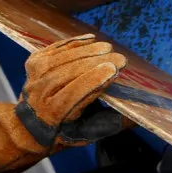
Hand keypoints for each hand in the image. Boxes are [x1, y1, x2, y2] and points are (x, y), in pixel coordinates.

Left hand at [15, 34, 126, 148]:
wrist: (29, 126)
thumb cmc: (67, 130)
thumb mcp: (89, 133)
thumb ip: (113, 122)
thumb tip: (142, 116)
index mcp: (53, 116)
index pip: (71, 95)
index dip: (92, 81)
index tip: (113, 70)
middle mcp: (39, 95)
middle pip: (67, 74)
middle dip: (94, 63)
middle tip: (119, 58)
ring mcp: (33, 76)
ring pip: (61, 59)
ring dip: (87, 51)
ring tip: (107, 48)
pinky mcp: (33, 62)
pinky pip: (56, 48)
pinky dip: (74, 42)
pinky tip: (91, 39)